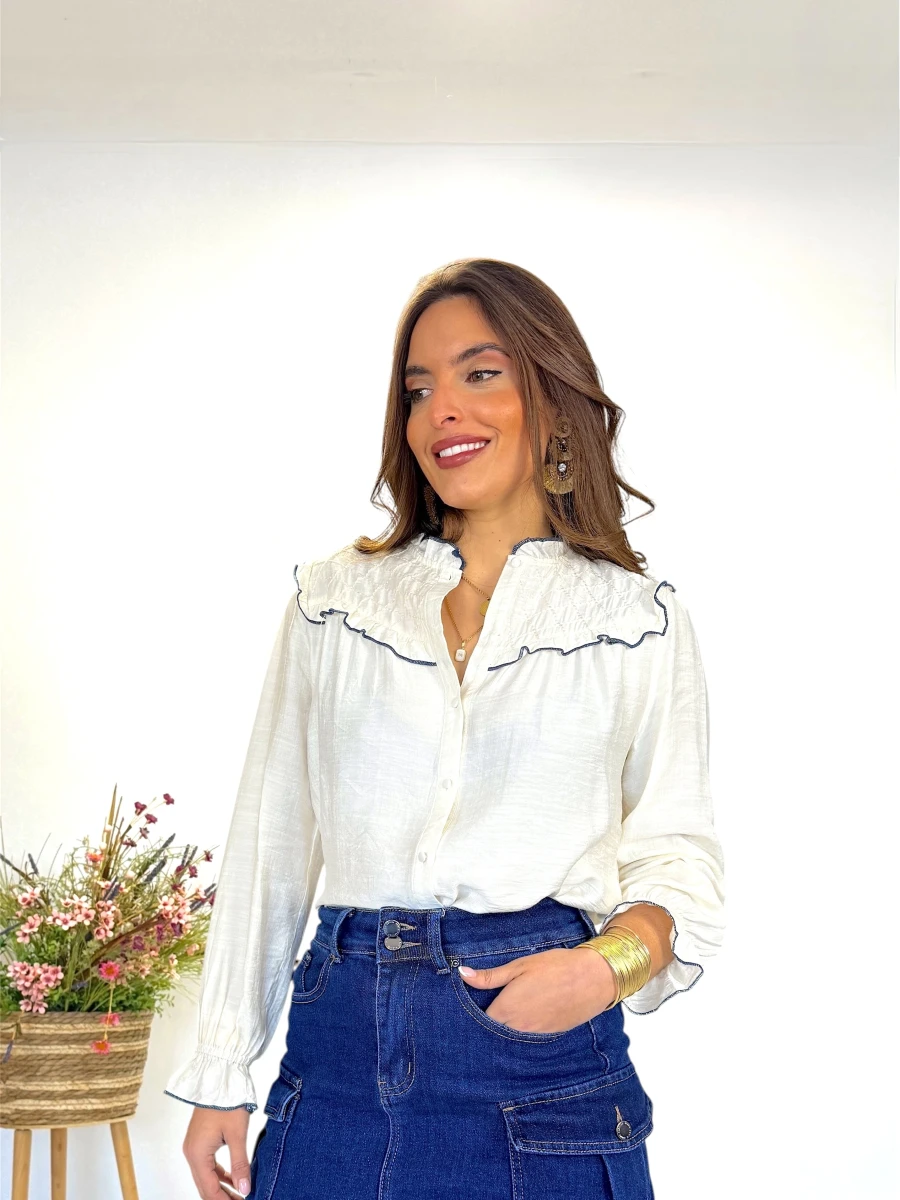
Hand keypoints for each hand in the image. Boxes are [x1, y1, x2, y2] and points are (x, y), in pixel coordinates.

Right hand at [183, 1105, 251, 1198]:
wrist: (219, 1076)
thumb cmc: (227, 1101)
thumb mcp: (237, 1134)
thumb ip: (240, 1164)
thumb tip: (245, 1189)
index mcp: (197, 1154)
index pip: (209, 1189)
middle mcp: (191, 1153)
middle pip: (205, 1186)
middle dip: (222, 1197)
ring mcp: (194, 1146)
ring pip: (206, 1176)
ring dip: (221, 1187)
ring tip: (239, 1195)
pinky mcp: (199, 1140)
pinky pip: (207, 1165)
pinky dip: (219, 1174)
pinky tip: (232, 1179)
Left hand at [458, 946, 617, 1032]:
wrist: (593, 978)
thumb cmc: (554, 967)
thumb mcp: (519, 966)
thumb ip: (489, 976)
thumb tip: (462, 974)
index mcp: (506, 1009)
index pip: (481, 1020)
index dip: (477, 1011)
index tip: (476, 1002)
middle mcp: (518, 1028)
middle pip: (495, 1030)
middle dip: (492, 1021)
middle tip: (495, 1003)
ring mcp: (535, 1035)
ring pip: (513, 1035)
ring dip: (509, 1025)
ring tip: (515, 1007)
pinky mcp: (550, 1036)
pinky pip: (530, 1036)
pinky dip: (526, 1028)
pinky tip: (532, 1013)